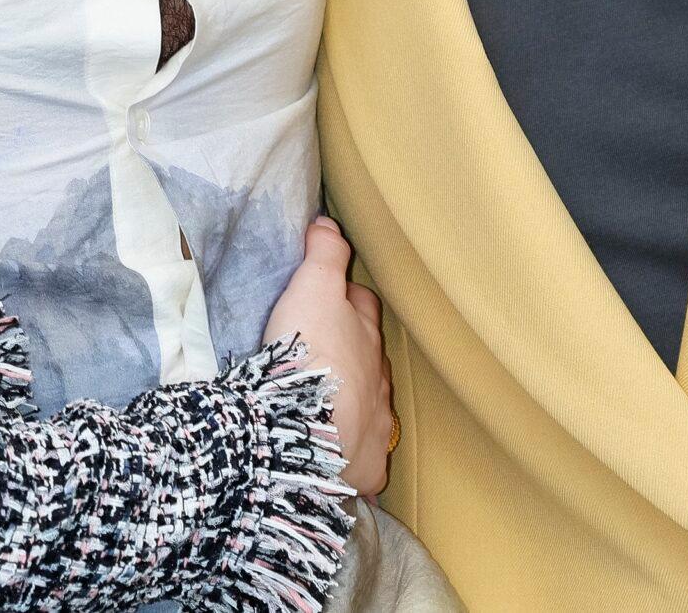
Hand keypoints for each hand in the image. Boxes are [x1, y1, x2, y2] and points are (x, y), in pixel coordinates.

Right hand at [265, 215, 394, 496]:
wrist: (308, 427)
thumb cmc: (311, 351)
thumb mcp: (313, 289)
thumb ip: (323, 255)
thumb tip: (329, 221)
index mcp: (365, 336)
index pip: (363, 306)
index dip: (348, 298)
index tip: (333, 296)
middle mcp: (379, 379)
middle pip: (372, 357)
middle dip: (356, 351)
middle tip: (331, 350)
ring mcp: (377, 425)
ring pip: (373, 406)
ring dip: (357, 401)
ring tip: (332, 403)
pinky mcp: (366, 467)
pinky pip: (365, 459)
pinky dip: (356, 455)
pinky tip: (344, 458)